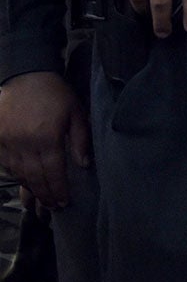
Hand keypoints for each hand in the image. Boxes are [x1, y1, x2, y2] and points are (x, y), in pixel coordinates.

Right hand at [0, 72, 89, 209]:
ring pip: (18, 172)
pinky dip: (15, 174)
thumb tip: (84, 164)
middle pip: (34, 176)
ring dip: (30, 188)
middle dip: (45, 194)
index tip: (64, 202)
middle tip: (53, 207)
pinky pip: (5, 163)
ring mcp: (8, 141)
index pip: (53, 171)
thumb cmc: (56, 93)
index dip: (58, 189)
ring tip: (40, 199)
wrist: (26, 74)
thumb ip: (80, 140)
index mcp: (47, 137)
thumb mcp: (76, 113)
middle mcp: (25, 143)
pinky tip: (24, 181)